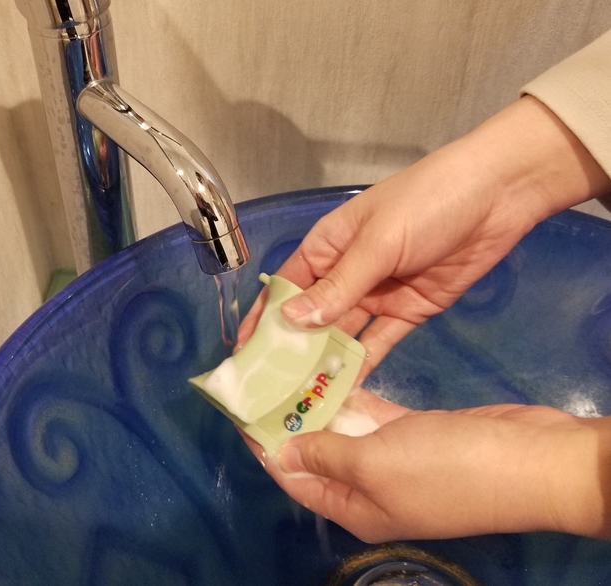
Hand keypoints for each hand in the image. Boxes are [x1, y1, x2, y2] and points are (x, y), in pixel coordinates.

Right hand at [237, 97, 609, 377]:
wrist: (498, 195)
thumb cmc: (427, 203)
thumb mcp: (378, 241)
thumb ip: (339, 285)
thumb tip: (292, 320)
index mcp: (328, 248)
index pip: (286, 288)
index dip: (265, 320)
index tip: (245, 356)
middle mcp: (347, 275)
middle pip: (312, 318)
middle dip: (293, 351)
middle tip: (273, 390)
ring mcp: (378, 295)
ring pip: (343, 335)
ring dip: (326, 363)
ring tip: (304, 398)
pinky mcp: (409, 311)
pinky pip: (379, 342)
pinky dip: (364, 364)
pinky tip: (346, 389)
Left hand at [243, 389, 610, 541]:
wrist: (527, 459)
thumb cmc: (442, 468)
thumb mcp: (373, 465)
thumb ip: (324, 456)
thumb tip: (281, 454)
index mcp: (351, 507)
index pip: (292, 477)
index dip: (265, 445)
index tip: (243, 408)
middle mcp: (367, 487)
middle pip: (316, 452)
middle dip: (292, 419)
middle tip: (267, 376)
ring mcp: (393, 459)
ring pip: (345, 429)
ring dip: (322, 402)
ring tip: (293, 365)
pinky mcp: (415, 433)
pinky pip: (373, 413)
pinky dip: (355, 395)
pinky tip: (334, 368)